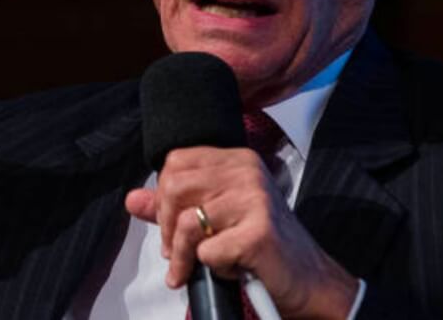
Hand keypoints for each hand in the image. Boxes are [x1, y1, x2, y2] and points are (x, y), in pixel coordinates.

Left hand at [125, 147, 358, 318]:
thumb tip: (133, 200)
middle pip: (174, 187)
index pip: (176, 161)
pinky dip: (213, 268)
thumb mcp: (217, 219)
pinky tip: (233, 269)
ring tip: (195, 268)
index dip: (164, 197)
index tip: (170, 224)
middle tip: (174, 253)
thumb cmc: (262, 248)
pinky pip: (207, 251)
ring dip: (184, 256)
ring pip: (187, 224)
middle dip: (166, 228)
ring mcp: (255, 199)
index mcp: (236, 160)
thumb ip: (174, 208)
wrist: (310, 281)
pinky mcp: (259, 232)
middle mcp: (247, 172)